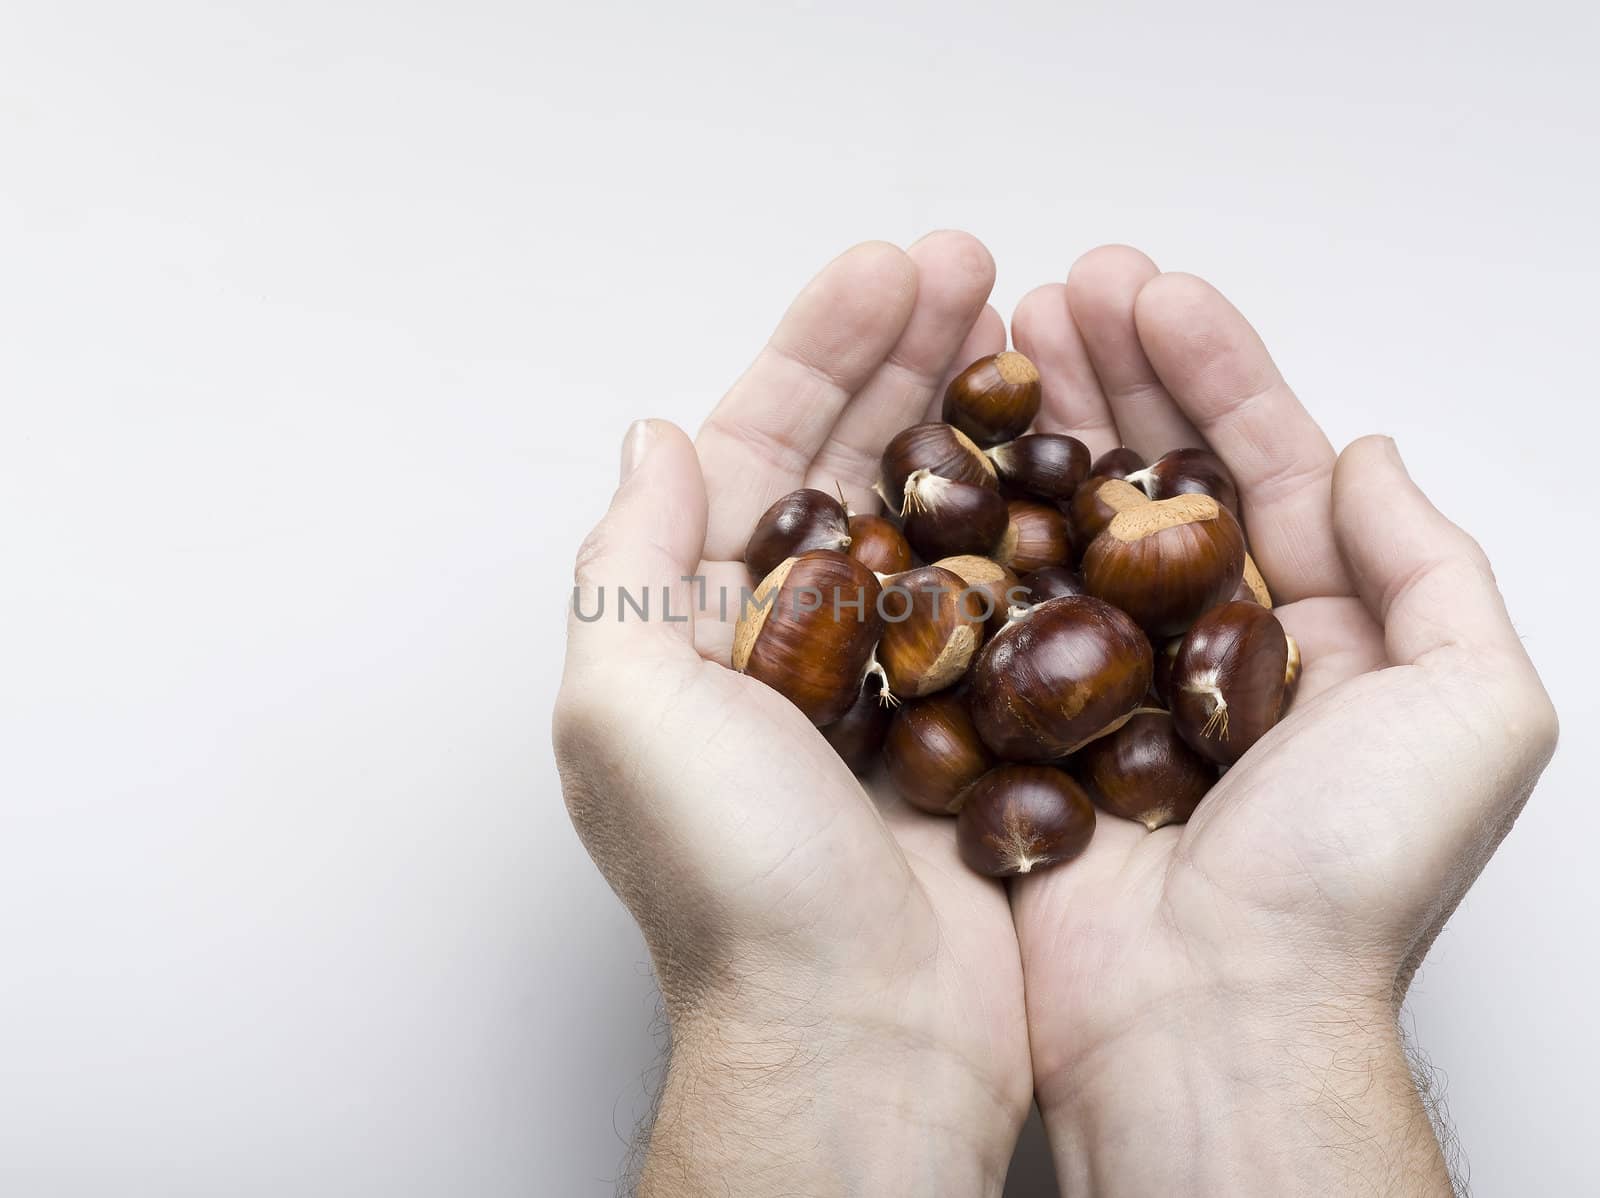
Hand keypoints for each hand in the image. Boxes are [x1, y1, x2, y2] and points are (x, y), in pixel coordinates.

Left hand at [553, 234, 1030, 1196]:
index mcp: (697, 621)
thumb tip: (650, 436)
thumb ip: (631, 561)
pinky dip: (1031, 520)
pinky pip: (1002, 594)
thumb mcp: (629, 705)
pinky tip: (1067, 461)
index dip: (821, 349)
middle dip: (906, 358)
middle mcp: (789, 641)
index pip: (758, 445)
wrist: (858, 1032)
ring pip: (935, 511)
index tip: (892, 271)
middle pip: (853, 460)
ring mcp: (887, 679)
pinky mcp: (970, 723)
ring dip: (975, 418)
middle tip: (975, 270)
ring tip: (1027, 332)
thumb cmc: (734, 886)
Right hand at [1007, 247, 1558, 1194]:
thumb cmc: (1347, 877)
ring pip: (1072, 523)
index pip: (1263, 464)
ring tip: (1002, 341)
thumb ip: (1433, 567)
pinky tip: (954, 462)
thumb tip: (1366, 453)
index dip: (1214, 369)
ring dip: (1042, 428)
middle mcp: (1209, 647)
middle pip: (1158, 474)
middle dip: (1117, 373)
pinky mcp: (1029, 724)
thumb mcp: (1471, 708)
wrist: (1210, 1012)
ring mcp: (1112, 682)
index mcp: (1317, 633)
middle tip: (1063, 290)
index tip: (1155, 293)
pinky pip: (1003, 606)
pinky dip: (979, 530)